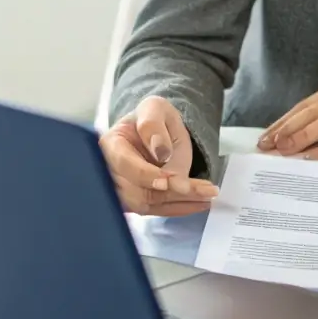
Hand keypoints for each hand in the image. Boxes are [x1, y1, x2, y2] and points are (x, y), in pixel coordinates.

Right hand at [100, 95, 218, 215]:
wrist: (155, 131)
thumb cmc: (152, 117)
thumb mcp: (154, 108)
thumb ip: (153, 126)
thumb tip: (161, 153)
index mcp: (110, 145)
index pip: (123, 164)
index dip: (144, 174)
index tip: (167, 180)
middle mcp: (110, 172)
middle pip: (135, 191)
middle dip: (169, 193)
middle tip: (201, 190)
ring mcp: (121, 190)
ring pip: (147, 205)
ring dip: (180, 202)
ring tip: (207, 194)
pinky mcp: (135, 202)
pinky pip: (156, 210)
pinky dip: (180, 207)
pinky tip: (201, 202)